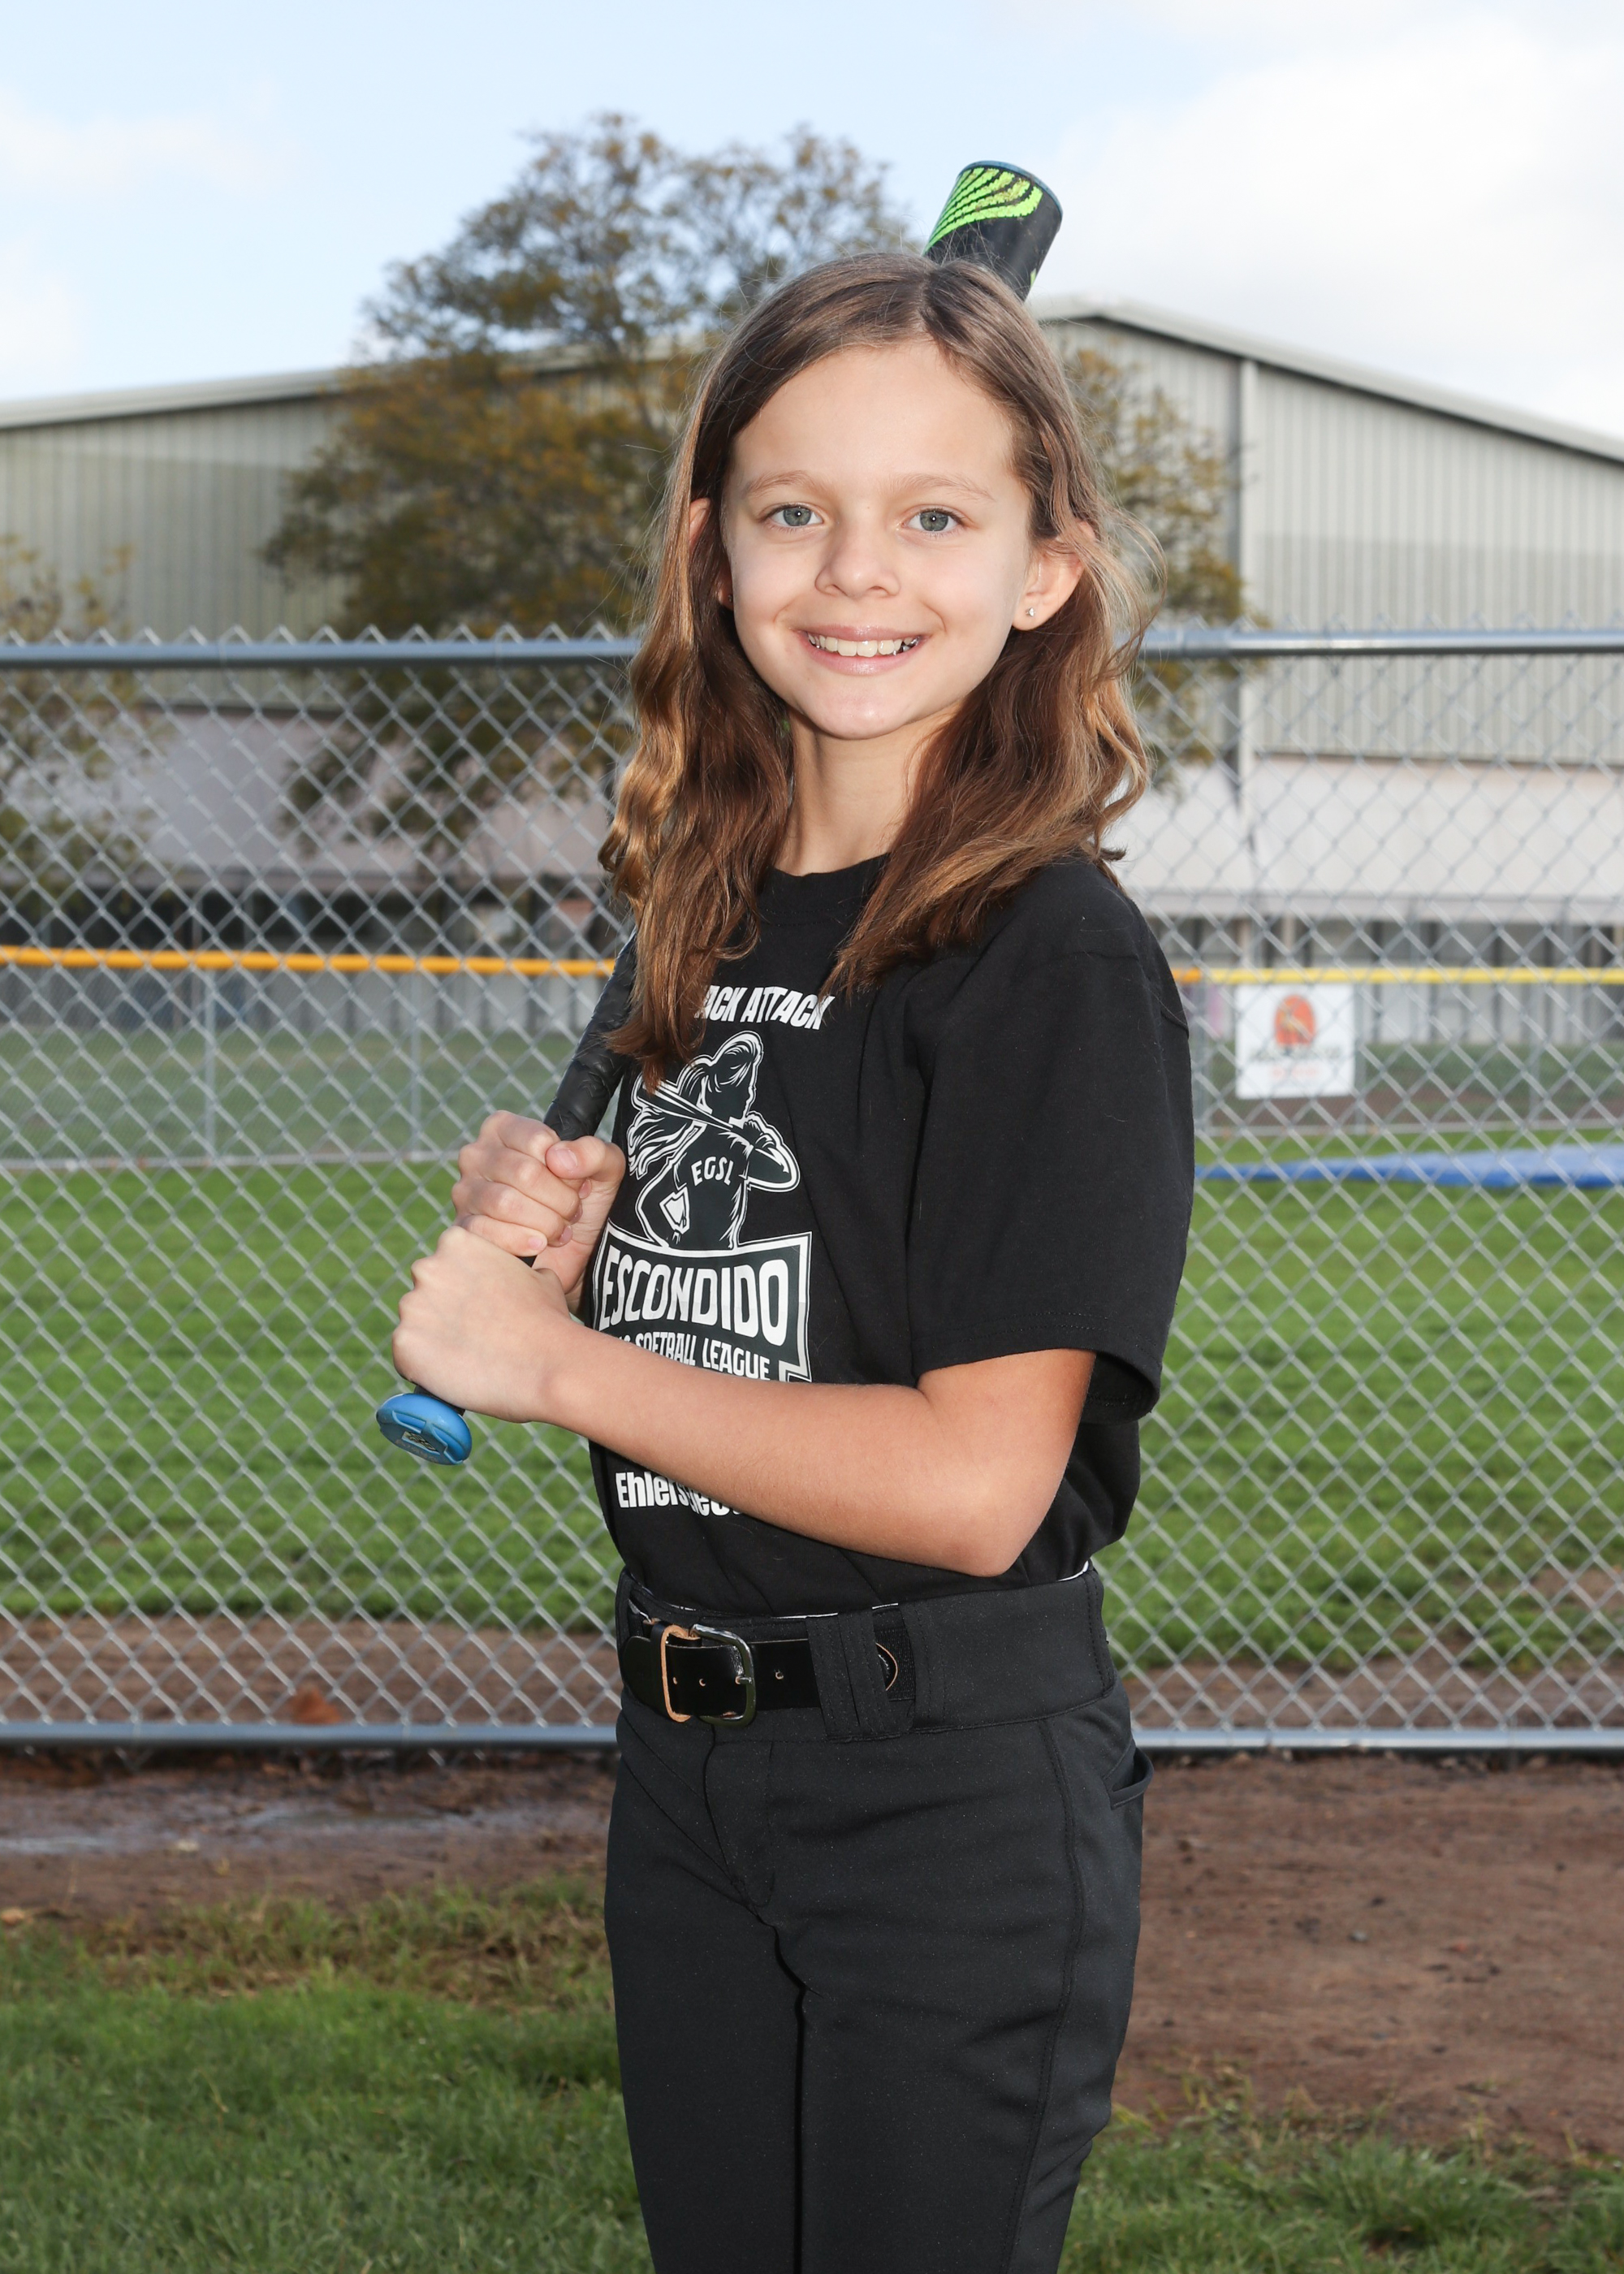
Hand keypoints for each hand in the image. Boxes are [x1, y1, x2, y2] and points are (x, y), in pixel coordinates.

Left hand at [393, 1225, 575, 1422]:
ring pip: (414, 1326)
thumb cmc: (547, 1321)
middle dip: (442, 1313)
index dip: (460, 1290)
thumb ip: (514, 1270)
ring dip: (432, 1340)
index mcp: (456, 1243)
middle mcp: (426, 1268)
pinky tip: (454, 1373)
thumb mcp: (538, 1277)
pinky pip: (407, 1358)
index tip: (477, 1309)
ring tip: (467, 1358)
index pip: (444, 1265)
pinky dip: (424, 1367)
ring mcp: (411, 1307)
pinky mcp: (403, 1345)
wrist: (547, 1364)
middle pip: (424, 1294)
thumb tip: (520, 1277)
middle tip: (472, 1336)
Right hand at [451, 1113, 624, 1301]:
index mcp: (506, 1129)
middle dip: (559, 1200)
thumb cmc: (584, 1203)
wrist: (575, 1255)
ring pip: (505, 1203)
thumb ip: (593, 1153)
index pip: (538, 1141)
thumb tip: (558, 1159)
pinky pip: (486, 1231)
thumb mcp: (605, 1171)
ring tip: (558, 1230)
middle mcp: (478, 1154)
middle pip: (524, 1173)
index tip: (576, 1184)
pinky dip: (520, 1240)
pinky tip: (538, 1244)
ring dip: (544, 1222)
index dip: (566, 1169)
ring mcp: (466, 1191)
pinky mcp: (463, 1227)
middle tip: (571, 1212)